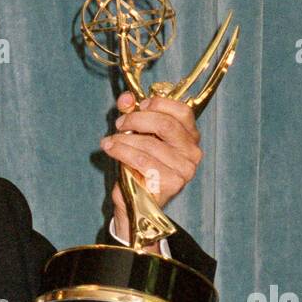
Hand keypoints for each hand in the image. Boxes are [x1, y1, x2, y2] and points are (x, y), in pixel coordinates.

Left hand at [103, 91, 203, 242]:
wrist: (135, 203)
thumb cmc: (138, 168)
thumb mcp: (136, 136)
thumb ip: (133, 115)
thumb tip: (126, 97)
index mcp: (190, 138)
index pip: (182, 112)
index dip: (159, 104)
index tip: (138, 105)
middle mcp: (193, 153)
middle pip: (166, 125)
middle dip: (137, 119)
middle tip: (120, 123)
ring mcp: (184, 170)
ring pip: (150, 144)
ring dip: (124, 139)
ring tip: (109, 141)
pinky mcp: (171, 183)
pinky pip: (143, 161)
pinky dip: (123, 152)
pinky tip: (112, 150)